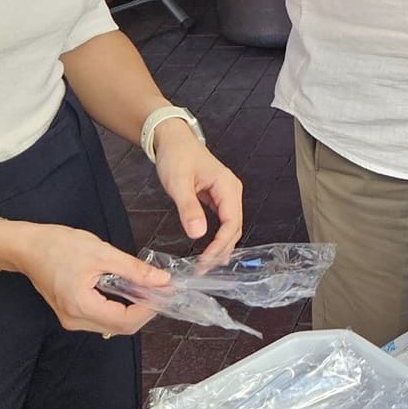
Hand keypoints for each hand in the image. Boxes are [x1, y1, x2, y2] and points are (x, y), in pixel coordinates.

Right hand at [10, 222, 170, 335]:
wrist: (28, 247)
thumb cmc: (59, 246)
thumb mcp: (102, 253)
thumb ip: (133, 269)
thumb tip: (161, 281)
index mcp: (81, 306)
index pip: (125, 320)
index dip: (149, 309)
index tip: (166, 292)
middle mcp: (75, 320)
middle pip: (120, 327)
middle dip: (143, 310)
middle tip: (160, 289)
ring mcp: (71, 319)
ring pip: (111, 324)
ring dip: (132, 310)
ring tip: (147, 288)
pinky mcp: (71, 313)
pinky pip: (101, 317)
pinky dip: (118, 307)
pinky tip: (128, 290)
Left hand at [152, 125, 245, 264]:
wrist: (172, 139)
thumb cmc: (176, 156)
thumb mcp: (178, 182)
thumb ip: (188, 208)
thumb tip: (198, 234)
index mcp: (227, 186)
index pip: (232, 222)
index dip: (221, 244)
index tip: (205, 261)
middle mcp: (231, 191)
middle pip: (234, 228)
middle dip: (221, 250)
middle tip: (203, 269)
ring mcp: (225, 195)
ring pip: (230, 227)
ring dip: (220, 246)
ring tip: (206, 266)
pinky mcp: (217, 198)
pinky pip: (222, 222)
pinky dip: (217, 237)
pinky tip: (209, 251)